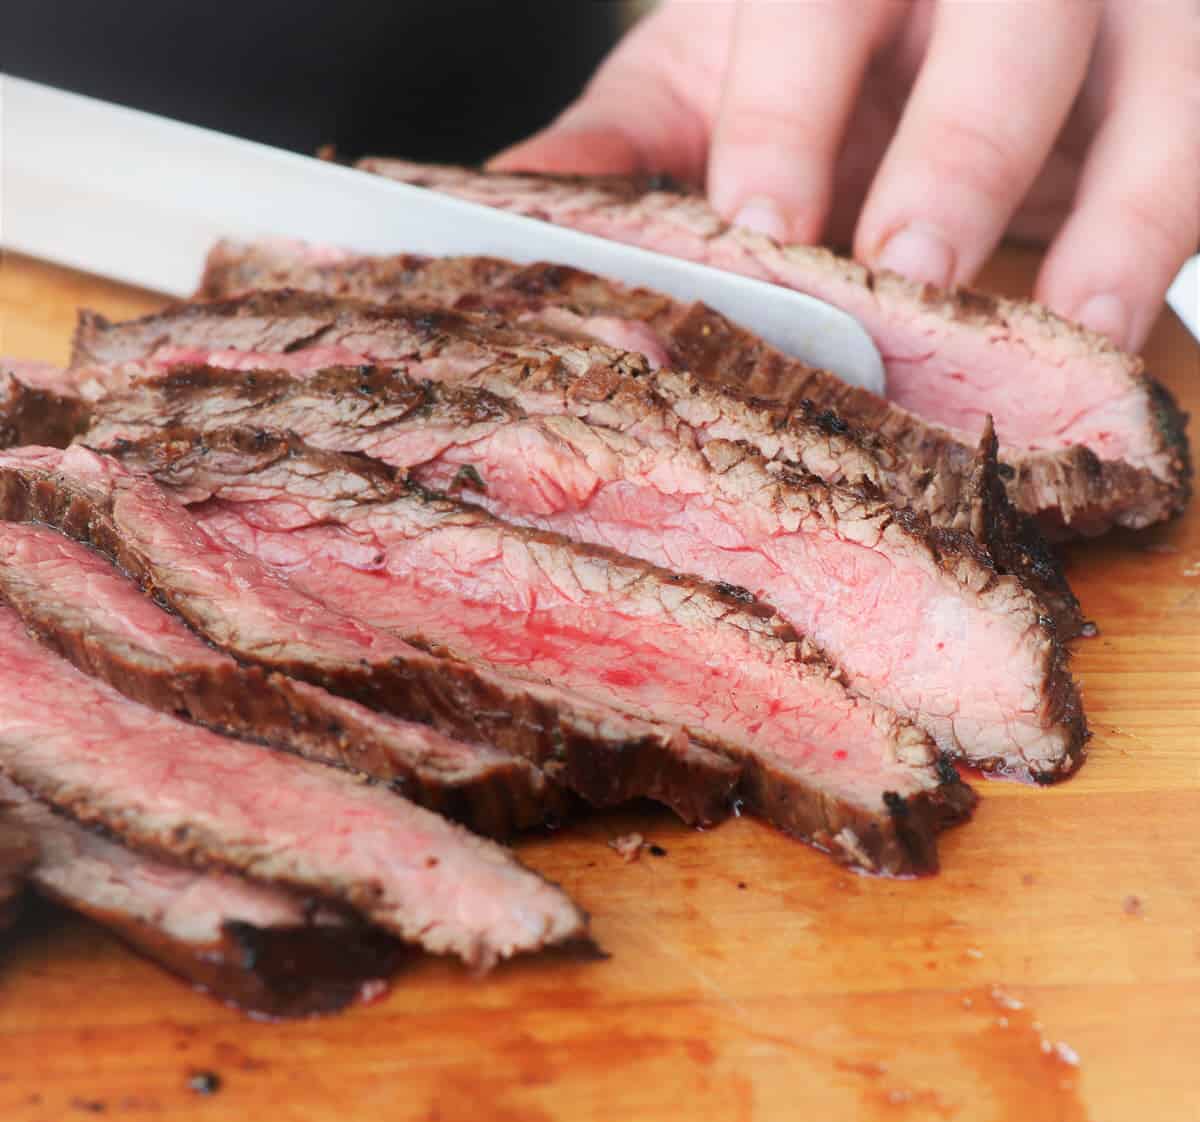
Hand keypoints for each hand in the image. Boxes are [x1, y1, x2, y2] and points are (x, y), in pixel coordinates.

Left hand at [492, 0, 1199, 351]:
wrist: (942, 8)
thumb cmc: (808, 57)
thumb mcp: (709, 75)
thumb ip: (626, 138)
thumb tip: (505, 203)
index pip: (817, 7)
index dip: (789, 113)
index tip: (762, 227)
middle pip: (999, 28)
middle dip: (953, 157)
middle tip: (902, 275)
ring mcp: (1120, 9)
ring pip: (1152, 84)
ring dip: (1105, 213)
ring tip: (1056, 328)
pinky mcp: (1189, 72)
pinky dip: (1159, 244)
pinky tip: (1110, 333)